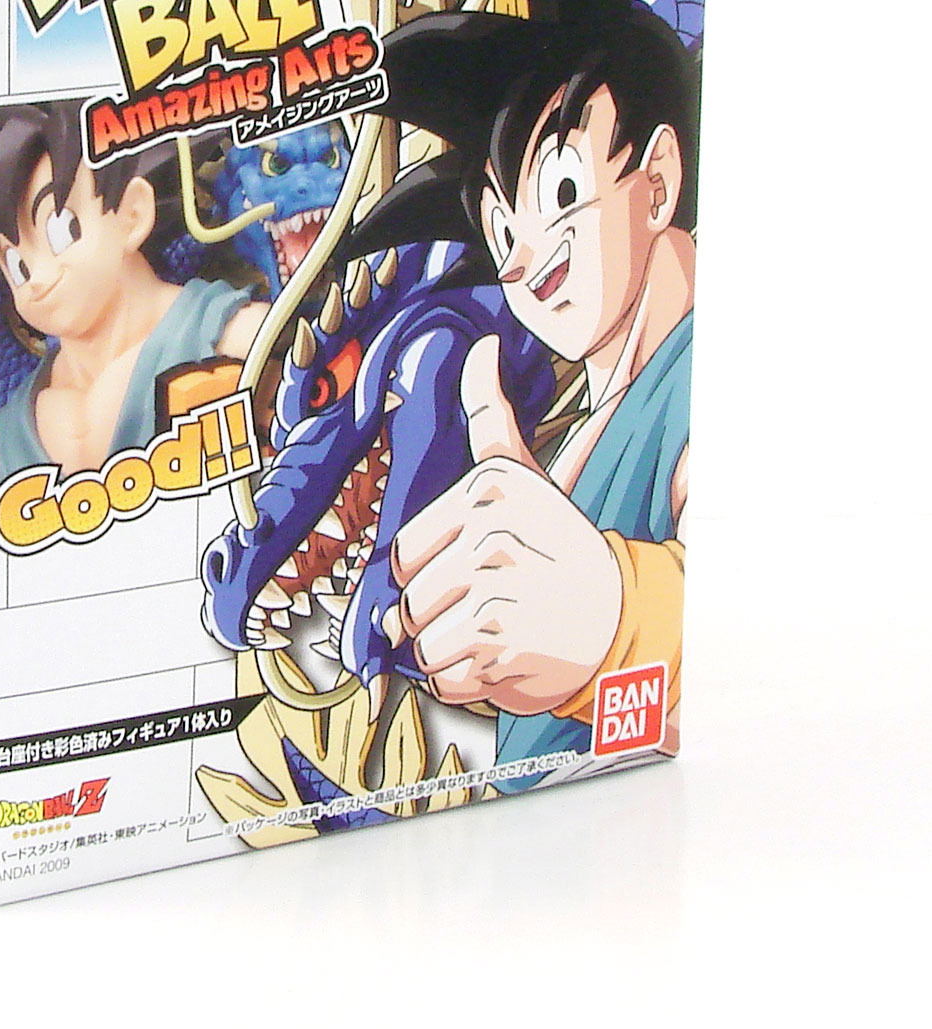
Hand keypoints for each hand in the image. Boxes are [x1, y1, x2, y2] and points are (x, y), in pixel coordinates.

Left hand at [389, 336, 621, 714]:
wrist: (626, 618)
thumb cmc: (560, 547)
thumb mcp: (523, 473)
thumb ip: (490, 414)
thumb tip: (481, 347)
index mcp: (487, 490)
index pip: (403, 553)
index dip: (427, 574)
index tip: (471, 572)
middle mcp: (491, 535)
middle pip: (407, 600)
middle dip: (438, 616)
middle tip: (488, 606)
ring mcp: (498, 591)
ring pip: (421, 641)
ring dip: (451, 650)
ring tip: (496, 632)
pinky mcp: (505, 647)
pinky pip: (445, 677)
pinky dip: (467, 681)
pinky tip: (503, 659)